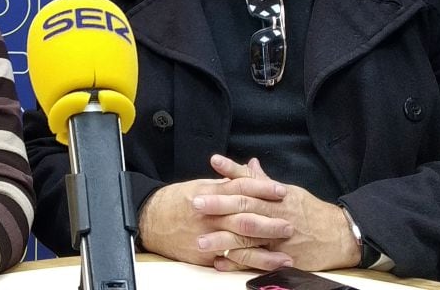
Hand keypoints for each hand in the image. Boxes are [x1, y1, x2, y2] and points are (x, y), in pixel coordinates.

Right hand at [136, 173, 293, 268]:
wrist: (150, 220)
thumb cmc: (176, 201)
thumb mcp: (200, 184)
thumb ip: (227, 180)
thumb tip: (250, 171)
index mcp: (209, 192)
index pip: (241, 187)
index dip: (262, 188)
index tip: (281, 191)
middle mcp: (210, 214)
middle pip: (244, 216)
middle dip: (269, 222)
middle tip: (290, 225)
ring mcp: (207, 235)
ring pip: (240, 243)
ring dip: (264, 251)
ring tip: (285, 256)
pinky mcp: (203, 254)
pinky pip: (229, 260)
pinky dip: (248, 264)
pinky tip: (264, 268)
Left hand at [198, 155, 360, 271]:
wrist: (340, 236)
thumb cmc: (311, 212)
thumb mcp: (290, 191)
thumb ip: (264, 181)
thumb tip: (249, 163)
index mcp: (277, 197)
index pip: (249, 186)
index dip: (229, 179)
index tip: (210, 170)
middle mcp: (276, 216)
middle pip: (245, 210)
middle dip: (219, 206)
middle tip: (195, 204)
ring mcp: (278, 239)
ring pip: (247, 239)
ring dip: (223, 240)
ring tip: (200, 242)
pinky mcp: (282, 259)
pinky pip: (256, 262)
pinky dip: (238, 263)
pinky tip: (221, 262)